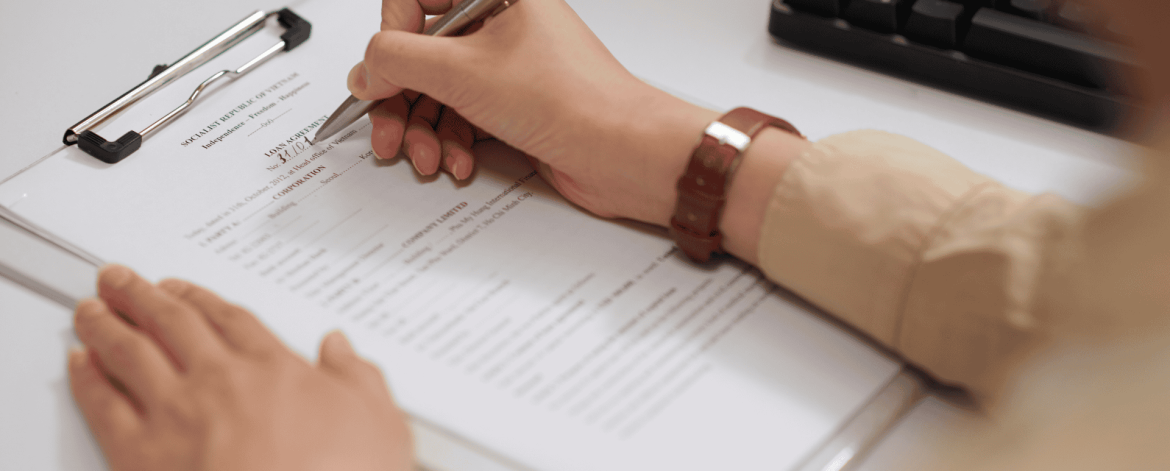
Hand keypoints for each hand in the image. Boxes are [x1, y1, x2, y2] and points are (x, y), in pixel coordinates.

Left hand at [68, 265, 412, 470]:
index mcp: (274, 370)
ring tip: (94, 307)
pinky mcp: (141, 454)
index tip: (186, 290)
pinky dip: (88, 377)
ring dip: (107, 322)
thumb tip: (342, 349)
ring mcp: (177, 414)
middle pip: (173, 322)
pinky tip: (81, 363)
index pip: (230, 319)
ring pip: (130, 351)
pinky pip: (103, 403)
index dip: (203, 299)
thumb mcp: (378, 423)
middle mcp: (220, 382)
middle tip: (124, 280)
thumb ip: (359, 377)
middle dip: (143, 295)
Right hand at [351, 0, 719, 225]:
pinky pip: (464, 117)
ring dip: (424, 129)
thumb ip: (398, 61)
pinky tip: (458, 162)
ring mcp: (510, 67)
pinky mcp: (516, 106)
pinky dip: (453, 142)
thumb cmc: (574, 101)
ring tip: (426, 156)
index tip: (386, 72)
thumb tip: (367, 67)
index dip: (393, 36)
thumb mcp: (463, 72)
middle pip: (423, 53)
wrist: (625, 154)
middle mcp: (504, 24)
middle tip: (387, 129)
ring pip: (441, 91)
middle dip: (401, 98)